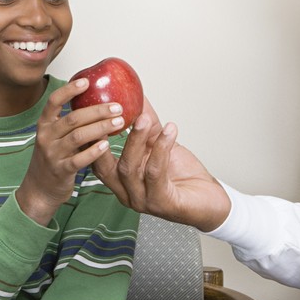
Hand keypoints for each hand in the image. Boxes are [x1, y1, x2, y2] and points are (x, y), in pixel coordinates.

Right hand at [16, 78, 126, 224]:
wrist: (39, 189)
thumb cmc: (53, 158)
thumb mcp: (55, 137)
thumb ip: (70, 123)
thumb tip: (96, 102)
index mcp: (45, 125)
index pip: (53, 101)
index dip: (69, 90)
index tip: (87, 82)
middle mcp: (46, 137)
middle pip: (73, 118)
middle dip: (97, 110)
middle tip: (117, 106)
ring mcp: (52, 154)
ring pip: (78, 137)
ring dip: (101, 128)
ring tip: (119, 122)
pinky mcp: (61, 170)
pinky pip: (79, 159)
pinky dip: (94, 151)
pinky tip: (107, 145)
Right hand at [91, 97, 229, 230]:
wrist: (209, 201)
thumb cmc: (182, 176)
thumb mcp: (158, 146)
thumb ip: (146, 126)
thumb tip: (137, 97)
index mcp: (121, 181)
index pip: (96, 161)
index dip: (90, 139)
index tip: (93, 113)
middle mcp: (126, 193)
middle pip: (106, 165)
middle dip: (105, 138)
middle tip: (113, 114)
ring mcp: (142, 200)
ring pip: (129, 168)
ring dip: (136, 139)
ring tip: (144, 119)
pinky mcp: (161, 203)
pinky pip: (155, 173)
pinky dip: (161, 148)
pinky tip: (169, 131)